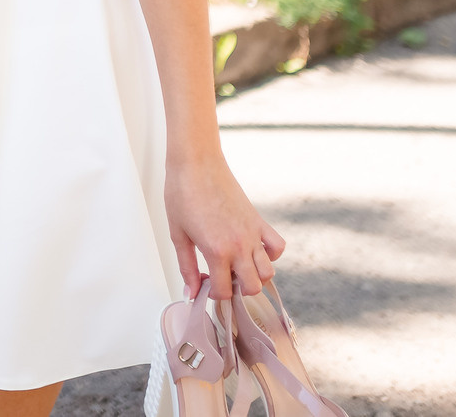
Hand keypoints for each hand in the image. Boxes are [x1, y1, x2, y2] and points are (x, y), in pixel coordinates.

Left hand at [166, 155, 286, 301]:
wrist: (196, 162)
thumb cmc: (182, 192)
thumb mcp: (177, 234)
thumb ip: (186, 266)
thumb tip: (190, 292)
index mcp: (216, 250)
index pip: (224, 291)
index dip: (213, 294)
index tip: (205, 284)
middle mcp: (239, 245)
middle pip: (252, 287)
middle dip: (237, 290)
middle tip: (221, 277)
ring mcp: (252, 233)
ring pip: (268, 272)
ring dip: (254, 277)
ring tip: (236, 267)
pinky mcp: (258, 221)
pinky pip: (277, 247)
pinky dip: (270, 255)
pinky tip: (253, 251)